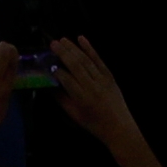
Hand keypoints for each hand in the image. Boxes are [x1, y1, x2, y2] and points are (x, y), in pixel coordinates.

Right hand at [45, 33, 140, 147]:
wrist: (119, 127)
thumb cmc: (94, 123)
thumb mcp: (74, 115)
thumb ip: (61, 99)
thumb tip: (49, 85)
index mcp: (82, 98)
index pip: (66, 80)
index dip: (56, 71)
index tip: (48, 63)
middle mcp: (92, 87)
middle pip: (76, 66)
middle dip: (63, 53)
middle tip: (52, 43)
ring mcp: (102, 79)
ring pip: (86, 60)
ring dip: (73, 48)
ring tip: (62, 40)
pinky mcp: (109, 75)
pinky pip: (99, 60)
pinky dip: (90, 48)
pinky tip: (82, 39)